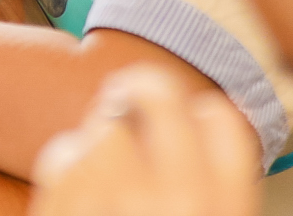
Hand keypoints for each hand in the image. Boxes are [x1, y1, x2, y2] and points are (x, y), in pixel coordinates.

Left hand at [32, 65, 261, 215]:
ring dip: (101, 141)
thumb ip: (210, 183)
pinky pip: (66, 152)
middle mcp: (182, 201)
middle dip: (138, 88)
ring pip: (106, 123)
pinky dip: (68, 171)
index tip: (188, 118)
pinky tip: (79, 203)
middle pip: (156, 91)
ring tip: (105, 181)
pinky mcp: (65, 204)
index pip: (222, 117)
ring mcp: (119, 200)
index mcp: (227, 207)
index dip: (202, 112)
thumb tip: (202, 114)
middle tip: (127, 95)